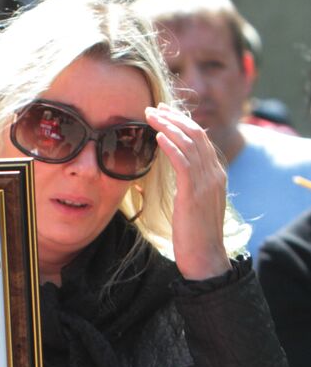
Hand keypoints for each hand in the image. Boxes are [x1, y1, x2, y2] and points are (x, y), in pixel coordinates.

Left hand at [145, 103, 230, 279]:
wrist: (205, 258)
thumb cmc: (194, 235)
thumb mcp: (191, 204)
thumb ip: (187, 185)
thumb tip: (174, 174)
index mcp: (215, 174)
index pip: (200, 139)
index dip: (181, 123)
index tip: (163, 114)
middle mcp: (214, 174)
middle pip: (196, 135)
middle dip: (173, 118)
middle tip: (152, 108)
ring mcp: (207, 182)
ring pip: (190, 144)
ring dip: (169, 127)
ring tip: (150, 116)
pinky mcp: (195, 193)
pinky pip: (185, 163)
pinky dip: (172, 147)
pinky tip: (158, 137)